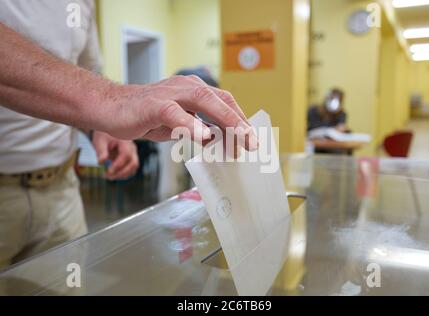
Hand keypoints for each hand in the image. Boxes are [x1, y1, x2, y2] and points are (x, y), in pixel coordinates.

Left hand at [92, 131, 138, 179]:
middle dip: (122, 172)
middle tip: (108, 177)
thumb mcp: (100, 141)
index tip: (108, 171)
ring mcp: (133, 154)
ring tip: (109, 177)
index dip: (118, 165)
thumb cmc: (103, 136)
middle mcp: (132, 148)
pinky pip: (131, 169)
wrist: (108, 132)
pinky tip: (113, 175)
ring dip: (122, 175)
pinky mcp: (131, 159)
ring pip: (133, 168)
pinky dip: (123, 174)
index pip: (126, 155)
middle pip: (133, 163)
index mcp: (125, 142)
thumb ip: (101, 151)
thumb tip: (101, 163)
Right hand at [100, 75, 257, 150]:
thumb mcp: (176, 125)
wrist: (110, 108)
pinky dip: (191, 124)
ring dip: (225, 121)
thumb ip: (196, 129)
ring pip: (204, 101)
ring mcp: (171, 93)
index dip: (240, 119)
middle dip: (239, 122)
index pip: (224, 102)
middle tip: (252, 143)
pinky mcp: (154, 104)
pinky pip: (175, 113)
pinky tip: (203, 136)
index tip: (250, 138)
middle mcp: (186, 87)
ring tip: (239, 139)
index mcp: (193, 90)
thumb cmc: (143, 115)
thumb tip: (216, 139)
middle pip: (220, 100)